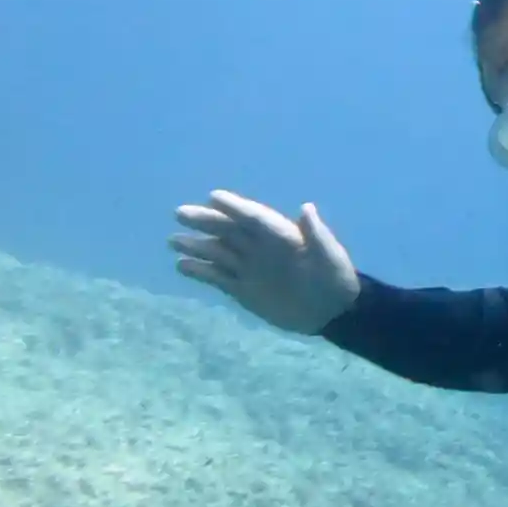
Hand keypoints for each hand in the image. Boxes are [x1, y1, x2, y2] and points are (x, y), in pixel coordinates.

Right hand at [170, 190, 359, 333]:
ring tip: (173, 240)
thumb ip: (316, 233)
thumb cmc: (334, 276)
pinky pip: (217, 277)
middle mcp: (260, 247)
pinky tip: (181, 265)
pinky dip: (200, 271)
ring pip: (218, 252)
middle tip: (180, 212)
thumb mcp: (328, 254)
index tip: (214, 196)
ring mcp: (249, 268)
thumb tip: (306, 207)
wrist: (332, 310)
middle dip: (206, 221)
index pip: (253, 217)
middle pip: (229, 230)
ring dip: (196, 245)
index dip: (235, 206)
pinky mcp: (242, 289)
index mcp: (280, 235)